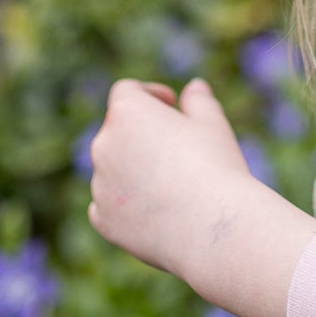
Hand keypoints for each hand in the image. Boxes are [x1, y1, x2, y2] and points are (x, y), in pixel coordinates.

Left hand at [87, 75, 315, 316]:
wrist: (212, 228)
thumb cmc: (215, 167)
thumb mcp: (212, 123)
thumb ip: (199, 101)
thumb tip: (194, 88)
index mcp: (127, 113)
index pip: (127, 91)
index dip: (150, 94)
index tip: (171, 107)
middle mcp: (104, 145)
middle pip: (117, 130)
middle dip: (142, 134)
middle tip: (179, 149)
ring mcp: (99, 185)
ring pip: (113, 168)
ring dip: (134, 169)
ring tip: (175, 185)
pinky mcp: (103, 220)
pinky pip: (108, 204)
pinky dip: (126, 203)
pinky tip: (158, 210)